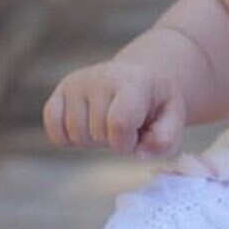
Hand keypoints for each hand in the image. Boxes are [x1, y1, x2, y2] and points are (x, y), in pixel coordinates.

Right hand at [43, 61, 185, 157]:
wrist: (143, 75)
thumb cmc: (157, 103)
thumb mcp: (174, 119)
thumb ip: (165, 140)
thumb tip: (139, 153)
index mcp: (133, 82)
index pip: (119, 123)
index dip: (126, 143)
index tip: (136, 137)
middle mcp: (101, 77)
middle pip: (96, 133)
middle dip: (113, 141)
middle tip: (127, 126)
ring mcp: (78, 82)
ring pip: (75, 135)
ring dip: (93, 141)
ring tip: (109, 123)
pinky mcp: (61, 90)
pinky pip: (53, 129)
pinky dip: (68, 139)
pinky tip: (87, 127)